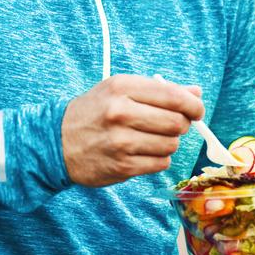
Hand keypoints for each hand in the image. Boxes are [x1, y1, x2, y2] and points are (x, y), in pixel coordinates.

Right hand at [62, 74, 203, 186]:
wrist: (57, 141)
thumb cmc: (95, 112)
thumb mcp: (121, 90)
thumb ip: (160, 90)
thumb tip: (197, 93)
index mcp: (122, 87)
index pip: (173, 96)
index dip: (193, 104)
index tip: (197, 110)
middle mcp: (121, 113)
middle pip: (177, 122)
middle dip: (182, 124)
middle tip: (172, 124)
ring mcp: (121, 142)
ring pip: (171, 144)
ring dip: (168, 142)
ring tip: (152, 138)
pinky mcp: (122, 166)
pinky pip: (160, 163)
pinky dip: (158, 158)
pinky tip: (143, 151)